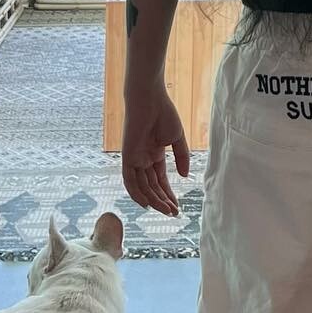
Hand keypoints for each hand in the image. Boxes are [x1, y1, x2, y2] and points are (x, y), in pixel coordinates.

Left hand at [120, 84, 190, 216]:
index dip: (168, 194)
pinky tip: (147, 203)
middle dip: (163, 201)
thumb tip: (184, 177)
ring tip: (166, 210)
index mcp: (154, 154)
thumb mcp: (177, 139)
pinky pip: (129, 180)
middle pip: (151, 187)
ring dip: (154, 200)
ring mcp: (134, 158)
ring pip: (142, 186)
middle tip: (173, 213)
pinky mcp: (127, 156)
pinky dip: (136, 193)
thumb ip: (181, 158)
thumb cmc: (164, 114)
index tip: (177, 207)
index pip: (160, 180)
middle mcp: (143, 159)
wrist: (150, 99)